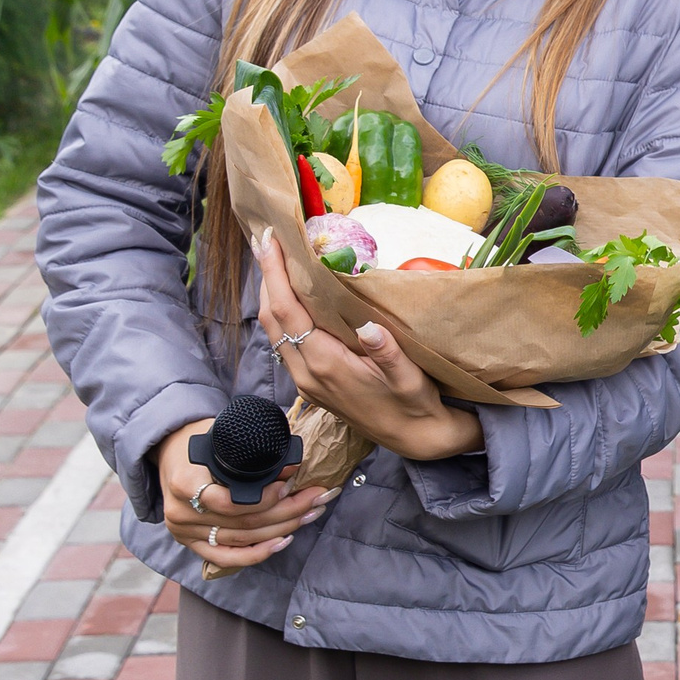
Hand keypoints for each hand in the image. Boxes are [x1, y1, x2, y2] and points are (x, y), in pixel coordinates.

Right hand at [155, 419, 333, 569]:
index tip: (290, 483)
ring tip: (311, 513)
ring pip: (242, 538)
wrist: (168, 450)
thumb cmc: (197, 440)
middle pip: (244, 522)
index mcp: (185, 482)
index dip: (266, 498)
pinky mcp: (191, 543)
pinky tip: (283, 542)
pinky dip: (257, 553)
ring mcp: (185, 532)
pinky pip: (226, 557)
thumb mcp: (219, 434)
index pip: (231, 502)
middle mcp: (182, 512)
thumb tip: (292, 465)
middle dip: (288, 510)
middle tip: (318, 497)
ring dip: (282, 528)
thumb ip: (249, 451)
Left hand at [255, 229, 482, 461]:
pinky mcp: (310, 383)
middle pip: (272, 317)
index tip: (269, 241)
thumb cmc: (414, 404)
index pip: (289, 311)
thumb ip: (387, 354)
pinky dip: (281, 312)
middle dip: (265, 277)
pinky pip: (284, 340)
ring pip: (273, 330)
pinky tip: (291, 297)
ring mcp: (305, 379)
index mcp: (326, 365)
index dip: (275, 274)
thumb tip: (368, 327)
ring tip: (273, 261)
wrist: (414, 438)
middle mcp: (306, 372)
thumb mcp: (410, 379)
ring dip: (270, 294)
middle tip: (266, 240)